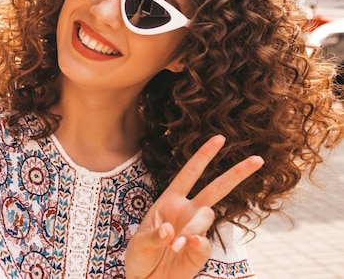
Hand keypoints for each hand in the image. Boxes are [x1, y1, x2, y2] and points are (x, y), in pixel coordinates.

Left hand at [125, 135, 263, 278]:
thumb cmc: (140, 256)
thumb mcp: (139, 242)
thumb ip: (155, 235)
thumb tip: (171, 230)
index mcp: (169, 200)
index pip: (189, 173)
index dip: (203, 156)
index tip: (219, 138)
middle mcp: (186, 211)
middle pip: (216, 188)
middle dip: (236, 173)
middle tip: (257, 159)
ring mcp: (195, 230)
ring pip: (207, 216)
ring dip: (192, 227)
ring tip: (173, 245)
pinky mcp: (200, 250)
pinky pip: (205, 241)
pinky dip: (195, 243)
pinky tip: (184, 247)